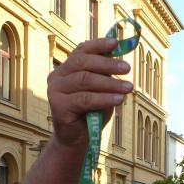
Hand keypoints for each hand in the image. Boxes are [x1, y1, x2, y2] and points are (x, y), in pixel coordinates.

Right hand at [47, 38, 131, 152]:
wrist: (76, 140)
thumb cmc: (90, 114)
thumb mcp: (100, 91)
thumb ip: (105, 76)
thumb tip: (121, 61)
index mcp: (66, 68)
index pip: (81, 51)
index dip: (99, 45)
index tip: (116, 43)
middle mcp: (57, 76)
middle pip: (83, 63)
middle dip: (107, 64)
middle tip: (127, 68)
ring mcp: (55, 90)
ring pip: (85, 80)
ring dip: (110, 83)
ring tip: (129, 87)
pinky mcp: (58, 106)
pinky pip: (85, 99)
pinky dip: (104, 98)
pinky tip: (119, 99)